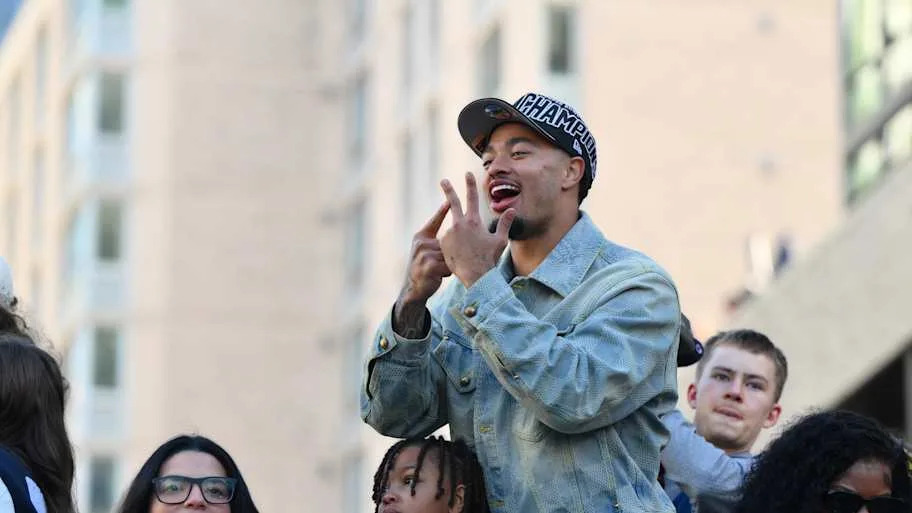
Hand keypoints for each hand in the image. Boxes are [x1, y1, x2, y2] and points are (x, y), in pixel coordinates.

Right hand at [398, 201, 452, 305]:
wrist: (414, 288)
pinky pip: (448, 266)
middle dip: (450, 254)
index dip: (442, 211)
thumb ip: (438, 241)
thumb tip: (452, 231)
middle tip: (440, 263)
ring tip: (439, 271)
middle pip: (448, 243)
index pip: (434, 221)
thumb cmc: (426, 267)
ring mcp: (424, 254)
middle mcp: (421, 243)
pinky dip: (448, 272)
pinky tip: (438, 276)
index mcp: (421, 236)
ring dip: (449, 264)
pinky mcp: (429, 266)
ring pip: (449, 255)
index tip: (450, 200)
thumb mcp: (428, 251)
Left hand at [439, 173, 514, 287]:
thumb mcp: (500, 240)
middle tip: (443, 180)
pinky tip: (460, 255)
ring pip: (454, 229)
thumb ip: (505, 223)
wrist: (475, 275)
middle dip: (448, 189)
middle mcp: (459, 224)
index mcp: (473, 221)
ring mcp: (449, 234)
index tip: (467, 173)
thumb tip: (512, 209)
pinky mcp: (443, 244)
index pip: (472, 197)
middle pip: (452, 202)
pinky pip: (448, 240)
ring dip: (460, 236)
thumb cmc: (489, 258)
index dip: (470, 184)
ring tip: (467, 250)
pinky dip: (454, 244)